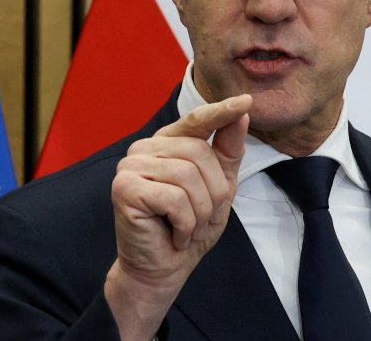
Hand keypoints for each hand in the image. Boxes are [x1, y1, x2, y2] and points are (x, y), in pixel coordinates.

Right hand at [104, 94, 250, 338]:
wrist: (163, 269)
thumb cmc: (188, 227)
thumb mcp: (219, 187)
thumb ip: (227, 151)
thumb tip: (241, 113)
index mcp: (167, 143)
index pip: (197, 120)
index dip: (220, 111)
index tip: (246, 101)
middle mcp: (145, 148)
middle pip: (198, 153)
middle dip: (213, 193)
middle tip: (204, 220)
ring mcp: (131, 166)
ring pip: (188, 176)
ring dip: (200, 212)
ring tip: (189, 229)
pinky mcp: (125, 188)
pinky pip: (173, 198)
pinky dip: (184, 223)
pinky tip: (175, 235)